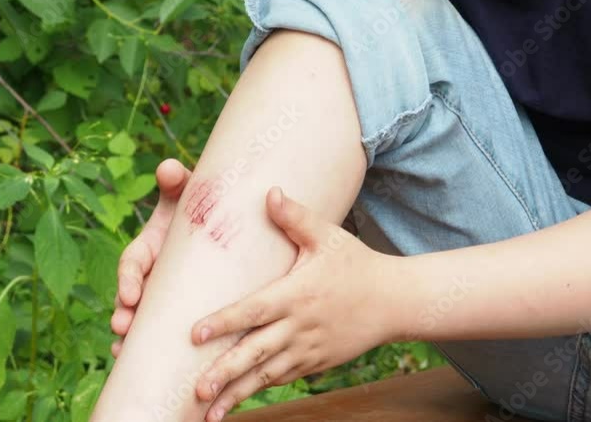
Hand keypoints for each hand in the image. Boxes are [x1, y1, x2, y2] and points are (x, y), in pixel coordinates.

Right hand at [110, 158, 191, 357]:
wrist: (226, 228)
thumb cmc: (203, 209)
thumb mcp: (188, 195)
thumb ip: (178, 183)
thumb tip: (169, 167)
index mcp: (151, 249)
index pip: (132, 264)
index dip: (127, 280)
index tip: (129, 295)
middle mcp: (151, 276)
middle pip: (130, 298)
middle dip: (123, 313)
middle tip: (123, 326)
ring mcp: (162, 296)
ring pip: (141, 320)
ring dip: (132, 337)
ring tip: (125, 351)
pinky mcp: (178, 311)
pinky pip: (160, 333)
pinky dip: (152, 349)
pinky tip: (150, 367)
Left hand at [190, 187, 402, 421]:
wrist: (395, 301)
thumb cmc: (356, 263)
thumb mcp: (328, 236)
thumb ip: (295, 217)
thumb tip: (269, 191)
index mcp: (296, 295)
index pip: (253, 311)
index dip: (223, 323)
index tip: (194, 334)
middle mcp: (299, 327)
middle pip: (256, 353)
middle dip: (224, 373)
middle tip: (196, 389)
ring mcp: (308, 349)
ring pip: (266, 375)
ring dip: (237, 394)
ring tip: (208, 413)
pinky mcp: (316, 363)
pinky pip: (282, 378)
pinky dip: (259, 389)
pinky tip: (234, 402)